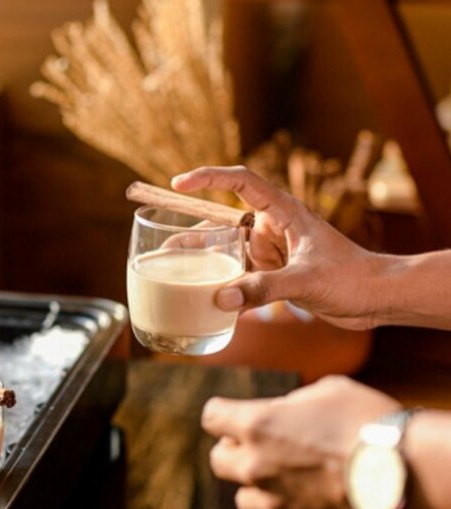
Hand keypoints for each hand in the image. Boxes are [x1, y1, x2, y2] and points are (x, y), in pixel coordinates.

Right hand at [171, 166, 388, 329]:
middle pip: (223, 222)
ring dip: (203, 261)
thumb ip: (263, 288)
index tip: (178, 183)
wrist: (377, 299)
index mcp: (284, 212)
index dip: (208, 178)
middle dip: (192, 233)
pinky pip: (238, 274)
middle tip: (161, 248)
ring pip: (227, 251)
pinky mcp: (273, 273)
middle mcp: (273, 227)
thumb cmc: (353, 278)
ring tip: (172, 272)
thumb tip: (220, 298)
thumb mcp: (306, 280)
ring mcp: (272, 251)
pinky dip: (221, 283)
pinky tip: (203, 296)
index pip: (240, 182)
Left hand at [203, 375, 400, 508]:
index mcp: (256, 425)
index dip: (224, 414)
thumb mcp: (327, 391)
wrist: (406, 471)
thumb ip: (291, 402)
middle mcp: (255, 464)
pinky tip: (307, 501)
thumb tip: (283, 409)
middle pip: (218, 461)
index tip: (233, 417)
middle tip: (263, 449)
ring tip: (289, 479)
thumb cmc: (370, 425)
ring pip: (243, 498)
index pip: (211, 417)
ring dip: (259, 488)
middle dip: (236, 453)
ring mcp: (273, 501)